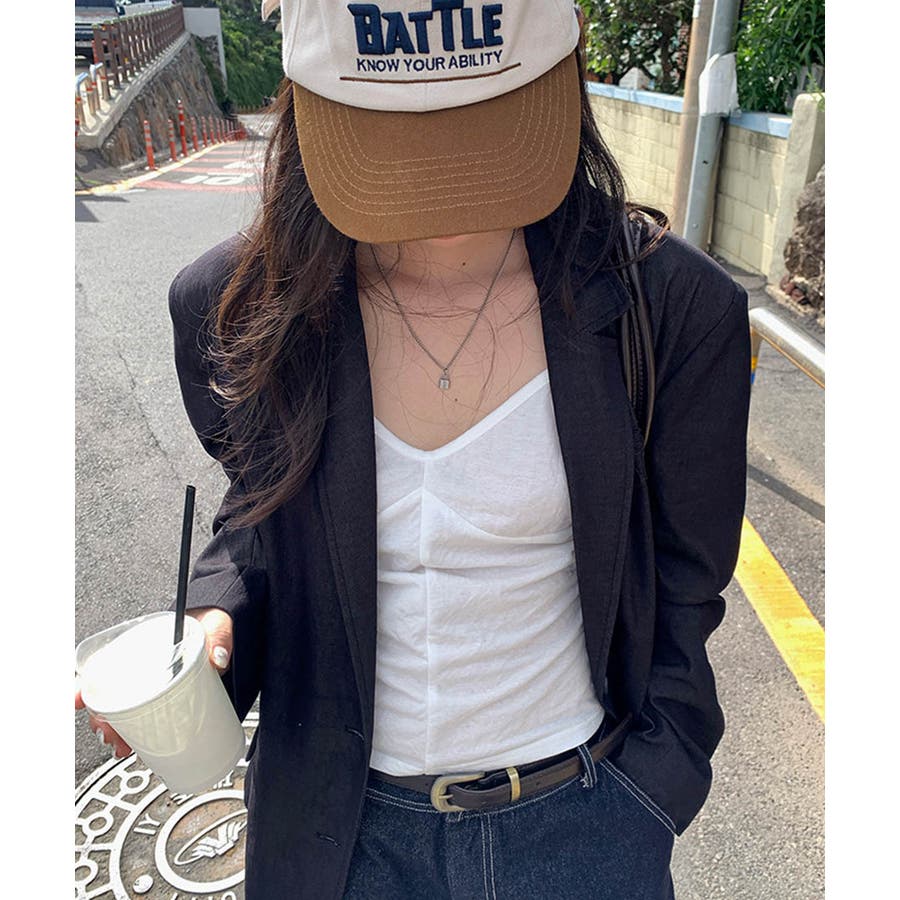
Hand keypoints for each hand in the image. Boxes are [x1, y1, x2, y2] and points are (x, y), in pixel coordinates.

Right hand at [75, 608, 234, 757]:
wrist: (222, 627)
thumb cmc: (211, 622)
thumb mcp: (216, 625)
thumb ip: (219, 637)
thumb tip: (217, 657)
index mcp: (148, 642)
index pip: (107, 661)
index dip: (87, 682)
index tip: (78, 699)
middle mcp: (143, 662)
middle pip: (110, 691)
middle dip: (103, 717)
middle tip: (111, 735)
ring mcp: (152, 681)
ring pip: (122, 707)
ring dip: (117, 729)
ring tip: (123, 747)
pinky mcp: (165, 695)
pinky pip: (143, 715)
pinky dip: (136, 733)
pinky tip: (137, 747)